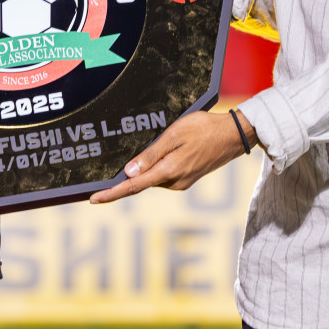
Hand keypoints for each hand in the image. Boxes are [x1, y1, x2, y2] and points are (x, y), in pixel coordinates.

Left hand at [88, 109, 252, 203]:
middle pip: (142, 182)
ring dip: (144, 169)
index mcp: (169, 171)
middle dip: (127, 178)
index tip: (94, 199)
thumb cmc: (204, 129)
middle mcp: (174, 182)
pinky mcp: (187, 178)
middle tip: (109, 172)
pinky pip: (164, 174)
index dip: (112, 193)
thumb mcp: (174, 135)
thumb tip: (129, 173)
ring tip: (151, 149)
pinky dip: (156, 167)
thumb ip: (151, 155)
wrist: (234, 135)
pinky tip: (160, 153)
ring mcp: (182, 182)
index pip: (133, 186)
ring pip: (153, 177)